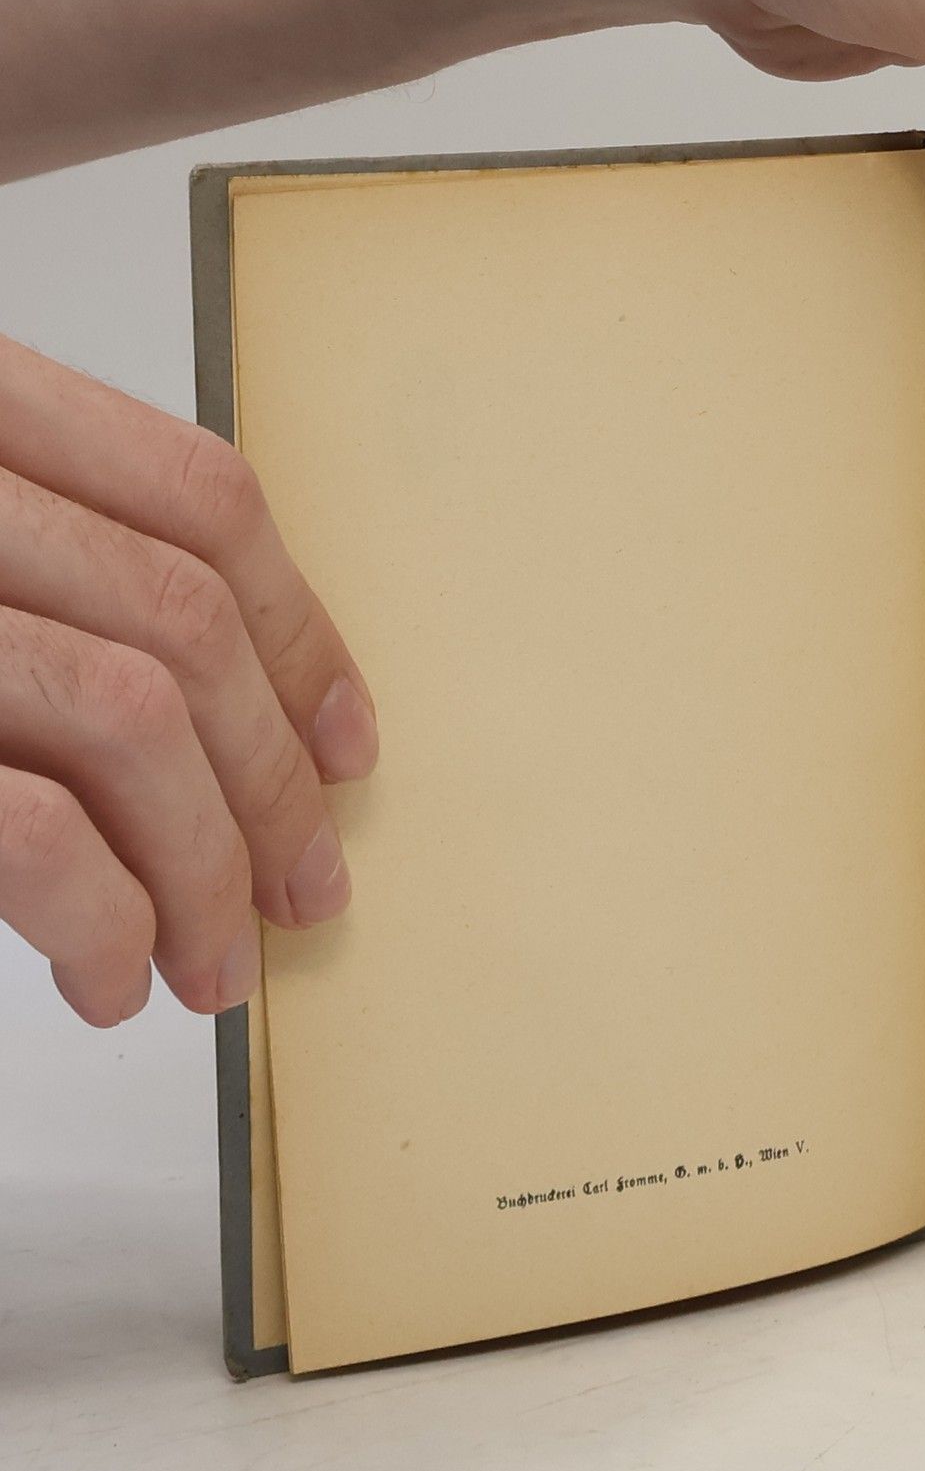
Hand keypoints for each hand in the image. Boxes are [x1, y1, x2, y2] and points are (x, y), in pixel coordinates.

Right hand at [0, 336, 375, 1025]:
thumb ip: (29, 569)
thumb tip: (239, 727)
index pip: (196, 494)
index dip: (300, 629)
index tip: (346, 742)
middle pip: (182, 617)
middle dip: (270, 779)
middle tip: (303, 891)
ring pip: (131, 714)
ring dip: (203, 867)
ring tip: (212, 966)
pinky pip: (26, 821)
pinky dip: (100, 913)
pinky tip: (100, 976)